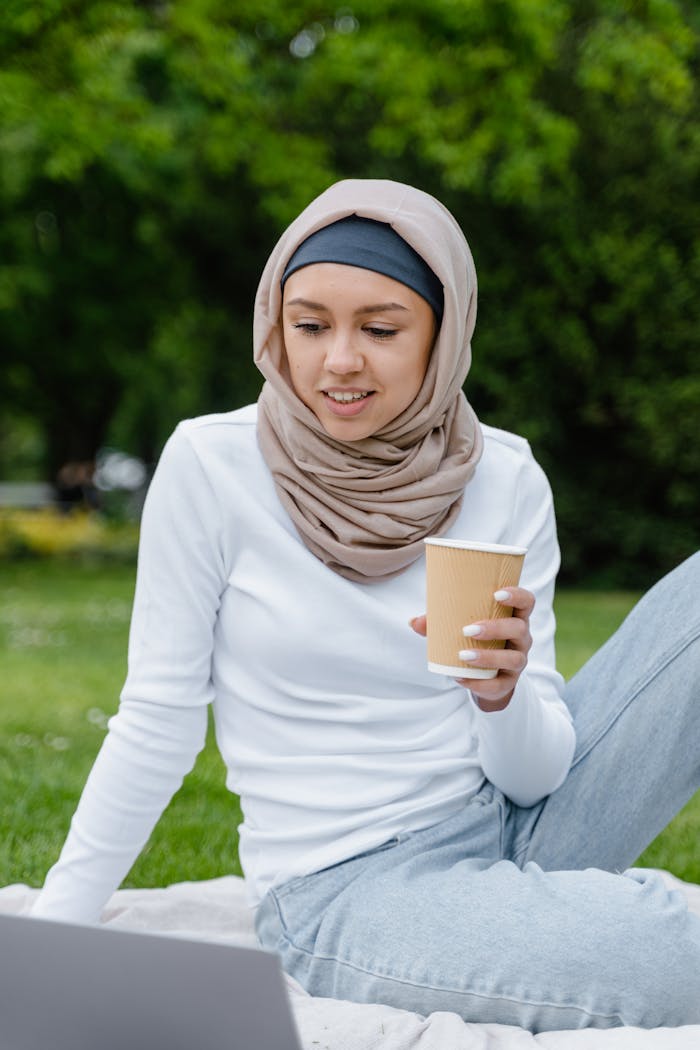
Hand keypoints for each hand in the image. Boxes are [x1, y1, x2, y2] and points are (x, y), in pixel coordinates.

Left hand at [410, 587, 534, 710]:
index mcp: (513, 617)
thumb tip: (412, 621)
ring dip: (488, 657)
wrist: (488, 676)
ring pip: (513, 658)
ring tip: (463, 655)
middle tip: (468, 629)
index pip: (526, 601)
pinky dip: (480, 683)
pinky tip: (461, 678)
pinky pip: (500, 684)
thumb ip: (438, 622)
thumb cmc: (474, 640)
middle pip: (519, 629)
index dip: (517, 596)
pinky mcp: (509, 682)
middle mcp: (521, 638)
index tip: (497, 595)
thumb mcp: (460, 628)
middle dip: (495, 628)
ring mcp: (518, 660)